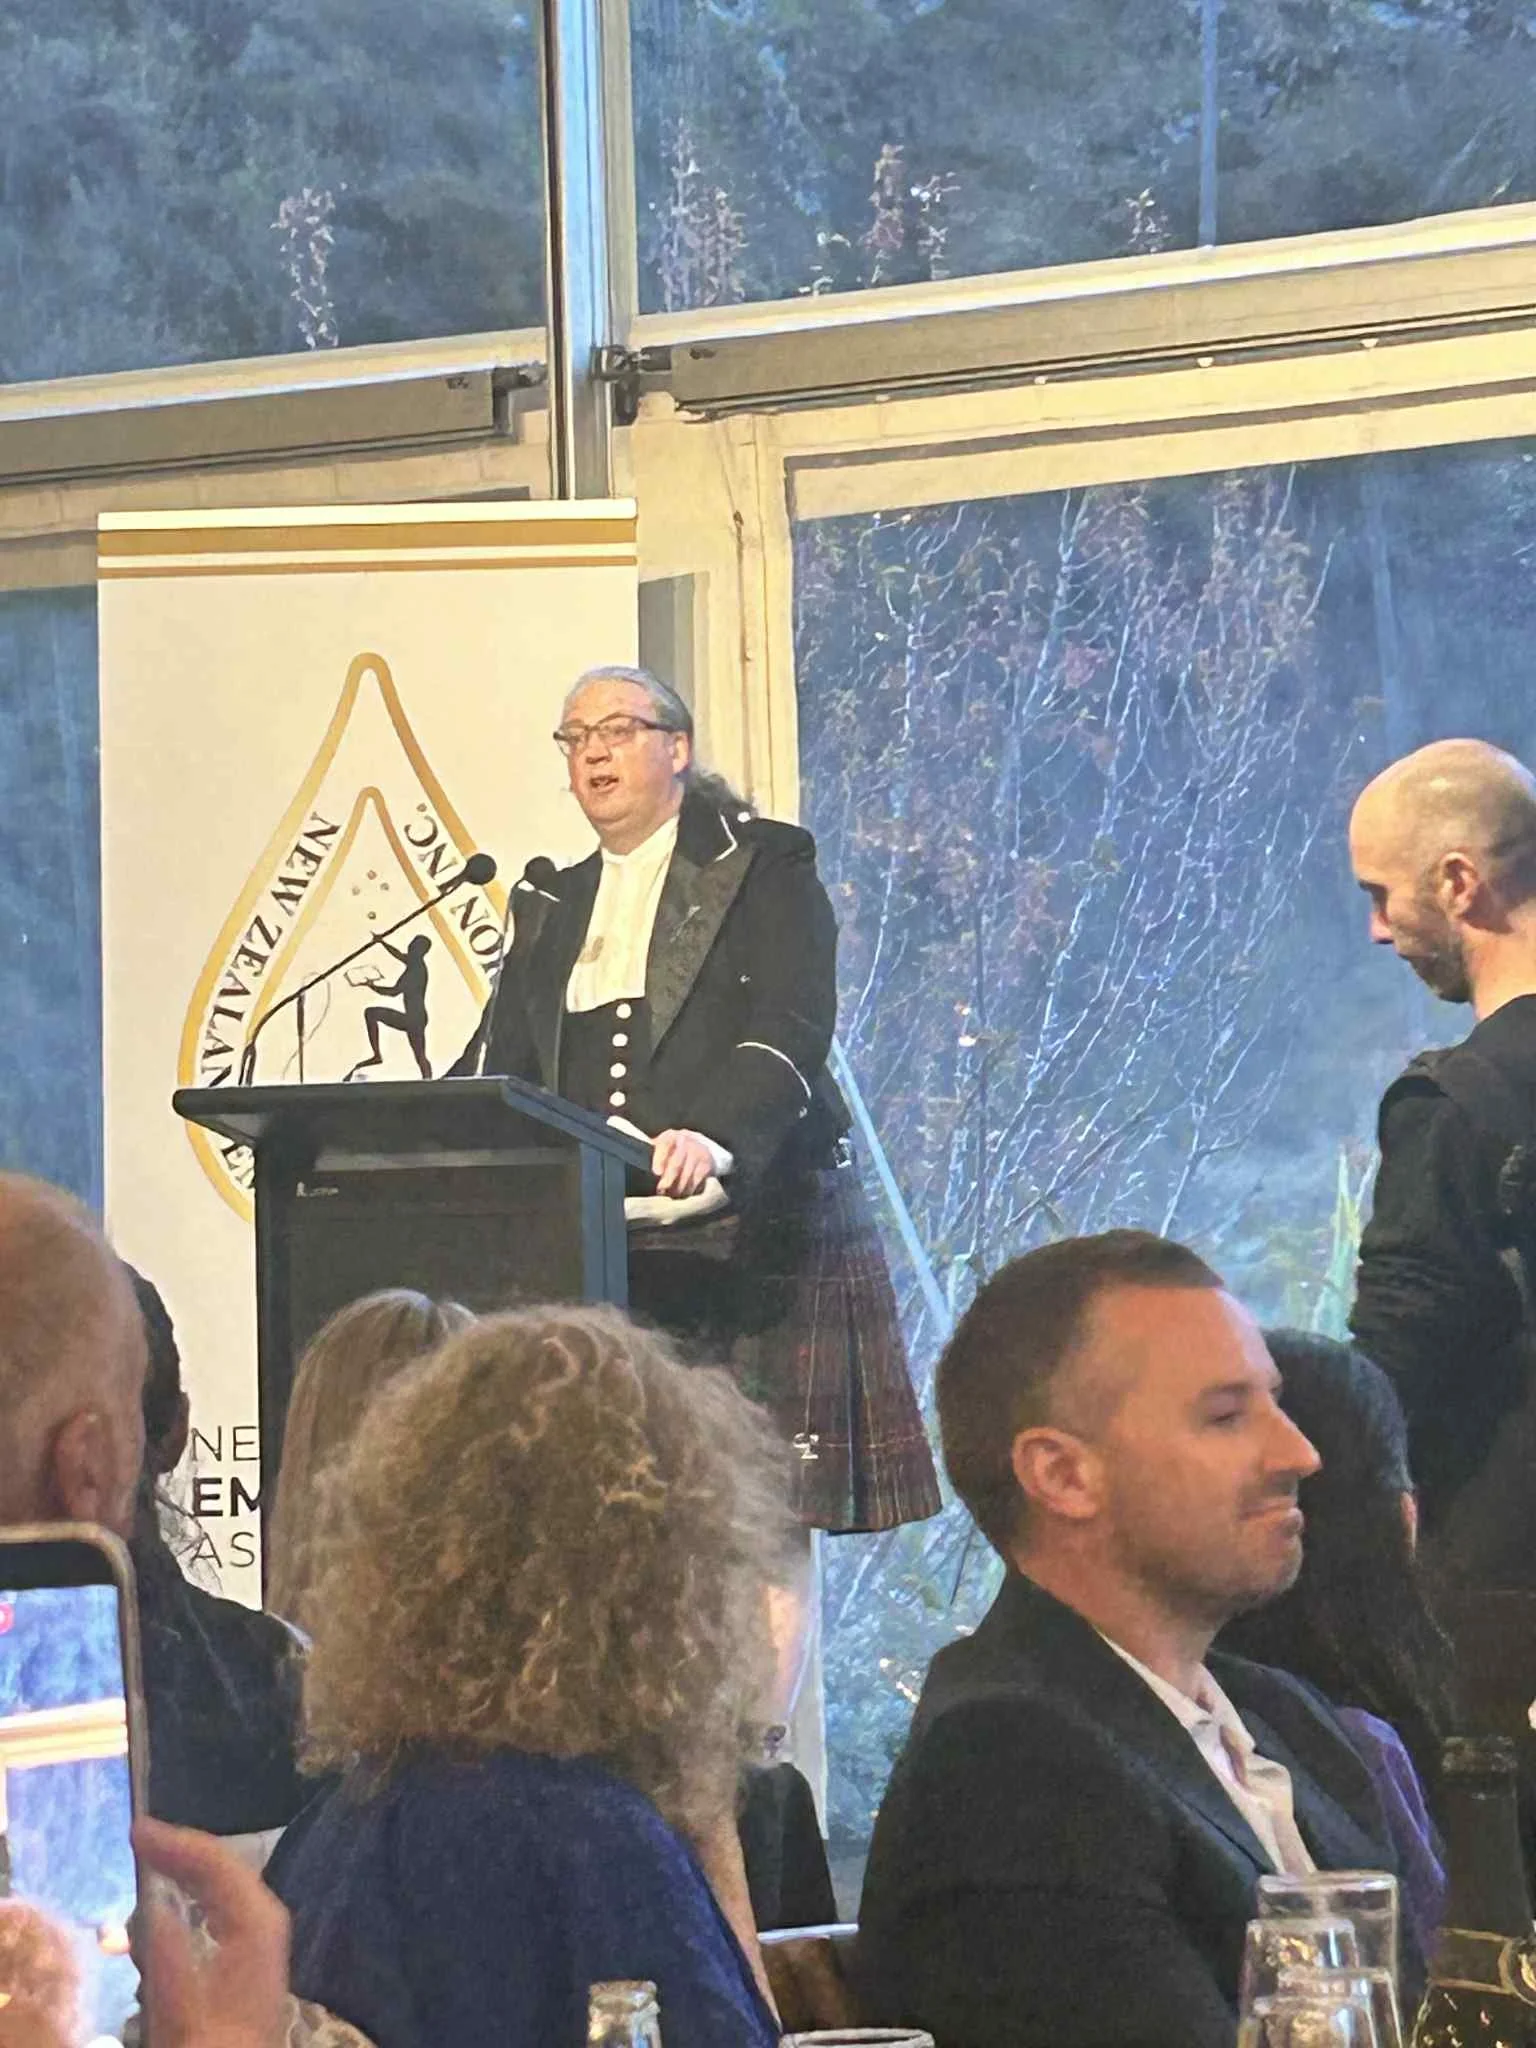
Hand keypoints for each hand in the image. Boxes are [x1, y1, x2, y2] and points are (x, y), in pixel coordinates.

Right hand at [134, 1817, 289, 2047]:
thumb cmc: (214, 2045)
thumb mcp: (184, 2020)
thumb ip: (169, 1963)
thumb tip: (153, 1904)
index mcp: (258, 1935)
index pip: (223, 1871)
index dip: (182, 1845)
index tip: (138, 1830)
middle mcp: (267, 1938)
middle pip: (231, 1878)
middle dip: (188, 1853)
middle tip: (140, 1836)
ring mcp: (261, 1959)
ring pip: (232, 1898)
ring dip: (195, 1876)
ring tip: (155, 1858)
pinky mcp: (248, 1981)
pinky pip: (227, 1923)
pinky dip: (201, 1905)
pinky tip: (179, 1910)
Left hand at [651, 1129, 715, 1197]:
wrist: (700, 1147)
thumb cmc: (674, 1150)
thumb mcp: (662, 1147)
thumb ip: (652, 1154)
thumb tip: (638, 1168)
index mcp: (670, 1137)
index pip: (664, 1145)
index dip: (659, 1159)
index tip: (656, 1173)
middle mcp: (686, 1142)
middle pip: (676, 1163)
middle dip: (668, 1180)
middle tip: (661, 1191)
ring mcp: (698, 1153)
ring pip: (687, 1176)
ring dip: (678, 1189)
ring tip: (671, 1196)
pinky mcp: (707, 1165)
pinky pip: (696, 1181)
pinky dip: (689, 1190)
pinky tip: (683, 1194)